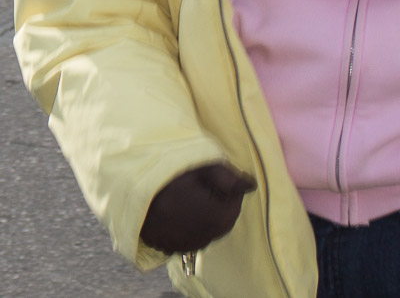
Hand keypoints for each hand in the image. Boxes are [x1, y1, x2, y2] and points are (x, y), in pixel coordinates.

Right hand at [140, 163, 255, 253]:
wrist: (133, 186)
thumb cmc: (172, 172)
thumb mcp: (205, 166)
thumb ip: (230, 177)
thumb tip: (252, 185)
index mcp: (215, 218)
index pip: (235, 204)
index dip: (229, 187)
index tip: (216, 175)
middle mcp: (203, 238)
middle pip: (222, 220)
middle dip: (219, 202)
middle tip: (202, 183)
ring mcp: (184, 245)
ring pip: (207, 230)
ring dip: (206, 214)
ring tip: (190, 194)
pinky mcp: (169, 247)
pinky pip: (189, 237)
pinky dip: (190, 225)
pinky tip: (180, 209)